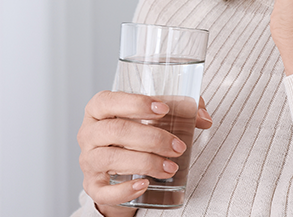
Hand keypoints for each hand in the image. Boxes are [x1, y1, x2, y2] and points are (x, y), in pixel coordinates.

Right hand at [77, 91, 212, 216]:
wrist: (122, 168)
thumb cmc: (138, 133)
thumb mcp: (157, 116)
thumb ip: (183, 109)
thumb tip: (204, 118)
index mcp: (99, 109)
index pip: (108, 101)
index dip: (135, 104)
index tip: (164, 110)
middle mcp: (88, 133)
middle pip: (116, 131)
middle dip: (152, 138)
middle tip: (178, 147)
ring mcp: (88, 161)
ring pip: (111, 159)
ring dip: (146, 162)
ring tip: (171, 167)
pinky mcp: (93, 186)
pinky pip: (103, 191)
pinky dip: (125, 189)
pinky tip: (144, 184)